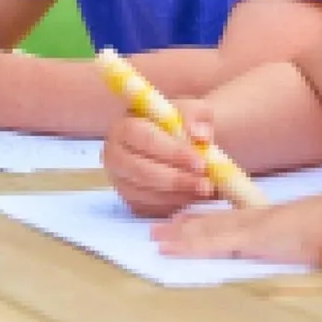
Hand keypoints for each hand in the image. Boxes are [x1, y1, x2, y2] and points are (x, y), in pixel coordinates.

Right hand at [103, 98, 216, 215]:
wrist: (182, 146)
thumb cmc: (182, 126)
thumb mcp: (191, 112)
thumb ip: (195, 117)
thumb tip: (200, 134)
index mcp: (124, 126)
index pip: (141, 137)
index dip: (171, 151)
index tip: (200, 162)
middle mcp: (115, 154)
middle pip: (141, 170)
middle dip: (176, 179)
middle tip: (206, 183)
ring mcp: (120, 180)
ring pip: (145, 194)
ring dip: (178, 195)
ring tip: (205, 191)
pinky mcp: (130, 201)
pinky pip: (149, 209)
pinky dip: (172, 207)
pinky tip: (194, 198)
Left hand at [152, 194, 321, 267]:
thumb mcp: (305, 234)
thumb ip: (293, 240)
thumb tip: (295, 248)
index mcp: (261, 220)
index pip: (224, 220)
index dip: (201, 220)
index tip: (180, 221)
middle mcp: (248, 221)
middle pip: (207, 223)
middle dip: (180, 227)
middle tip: (155, 229)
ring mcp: (245, 230)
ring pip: (202, 232)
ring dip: (176, 236)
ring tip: (153, 238)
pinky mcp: (246, 241)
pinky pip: (209, 244)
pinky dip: (186, 246)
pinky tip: (168, 249)